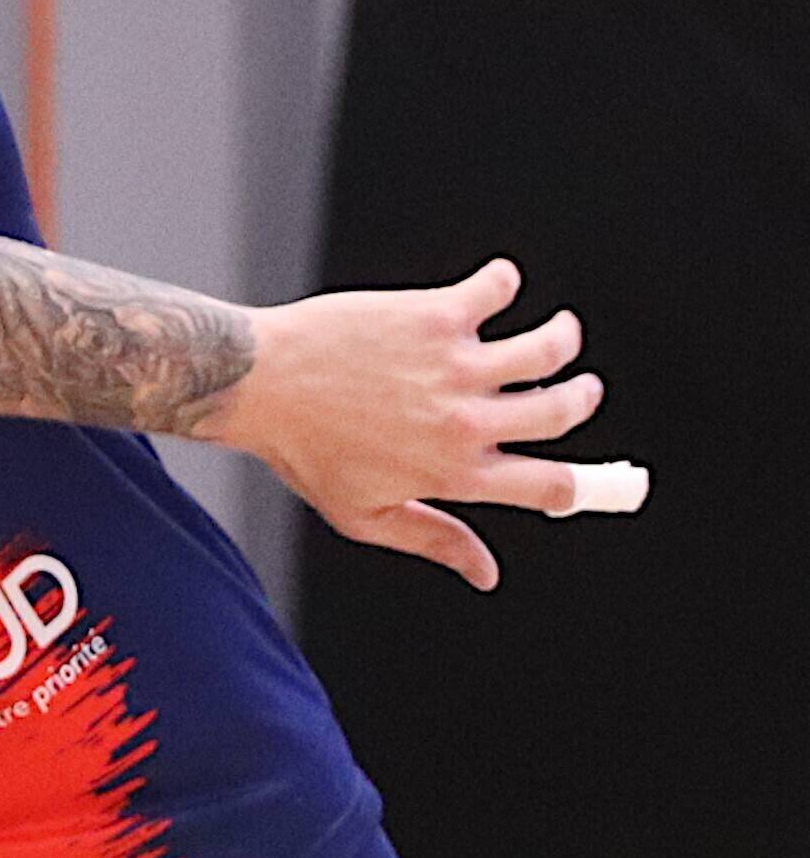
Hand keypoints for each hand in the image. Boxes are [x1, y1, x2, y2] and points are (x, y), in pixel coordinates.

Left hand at [198, 257, 606, 591]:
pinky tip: (496, 285)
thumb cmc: (303, 450)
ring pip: (547, 347)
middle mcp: (464, 422)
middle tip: (582, 388)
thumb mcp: (363, 513)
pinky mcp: (434, 316)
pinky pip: (495, 290)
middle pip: (564, 412)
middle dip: (583, 398)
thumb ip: (434, 538)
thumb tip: (486, 574)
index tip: (600, 473)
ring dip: (562, 338)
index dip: (590, 484)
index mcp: (454, 474)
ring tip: (559, 333)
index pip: (551, 487)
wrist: (256, 384)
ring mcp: (453, 366)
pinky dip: (503, 283)